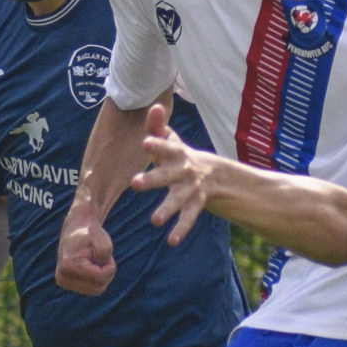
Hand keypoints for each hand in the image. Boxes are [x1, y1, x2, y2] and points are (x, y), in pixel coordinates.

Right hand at [56, 198, 116, 294]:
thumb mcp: (101, 237)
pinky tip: (92, 268)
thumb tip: (101, 267)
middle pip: (99, 286)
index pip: (99, 277)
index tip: (106, 254)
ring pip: (98, 290)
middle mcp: (62, 278)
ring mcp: (64, 283)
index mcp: (67, 266)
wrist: (76, 232)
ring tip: (96, 261)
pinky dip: (99, 279)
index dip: (110, 266)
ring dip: (103, 276)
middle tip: (101, 257)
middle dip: (107, 272)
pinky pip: (94, 290)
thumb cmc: (90, 234)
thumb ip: (104, 250)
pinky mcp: (69, 285)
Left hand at [130, 106, 220, 246]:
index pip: (165, 146)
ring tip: (154, 220)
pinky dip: (180, 230)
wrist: (211, 173)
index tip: (145, 141)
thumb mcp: (170, 141)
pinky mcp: (195, 204)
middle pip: (166, 175)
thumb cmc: (178, 156)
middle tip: (134, 184)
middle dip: (152, 179)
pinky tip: (171, 241)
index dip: (157, 143)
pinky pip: (188, 218)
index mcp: (175, 152)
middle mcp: (184, 170)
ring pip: (178, 199)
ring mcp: (190, 188)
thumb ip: (158, 126)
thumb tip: (154, 105)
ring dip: (167, 209)